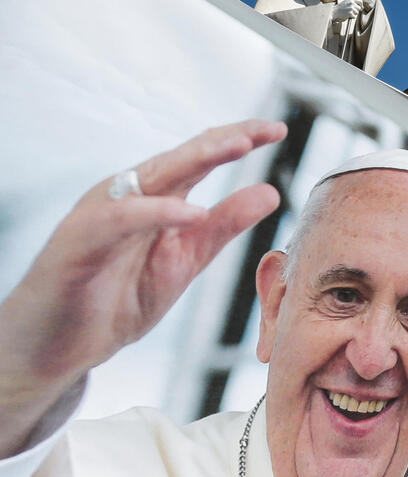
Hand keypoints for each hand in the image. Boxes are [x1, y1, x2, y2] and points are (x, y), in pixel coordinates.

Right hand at [0, 120, 285, 455]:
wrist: (61, 347)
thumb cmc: (118, 298)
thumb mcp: (186, 259)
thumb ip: (224, 225)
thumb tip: (270, 192)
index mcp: (156, 195)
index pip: (201, 155)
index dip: (239, 139)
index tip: (277, 130)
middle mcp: (130, 194)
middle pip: (183, 155)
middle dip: (226, 139)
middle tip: (266, 129)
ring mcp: (103, 212)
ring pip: (154, 174)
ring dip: (198, 157)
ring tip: (239, 146)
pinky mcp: (80, 241)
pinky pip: (120, 219)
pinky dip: (156, 212)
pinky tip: (191, 212)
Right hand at [332, 0, 363, 22]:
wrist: (334, 12)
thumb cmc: (340, 8)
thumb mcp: (346, 2)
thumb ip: (353, 3)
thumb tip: (361, 6)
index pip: (360, 1)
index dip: (361, 5)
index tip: (361, 8)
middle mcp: (352, 2)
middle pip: (359, 8)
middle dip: (356, 11)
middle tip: (350, 11)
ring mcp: (351, 8)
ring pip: (357, 12)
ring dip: (353, 14)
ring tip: (347, 13)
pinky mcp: (350, 13)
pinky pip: (354, 17)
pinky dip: (351, 17)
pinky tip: (346, 15)